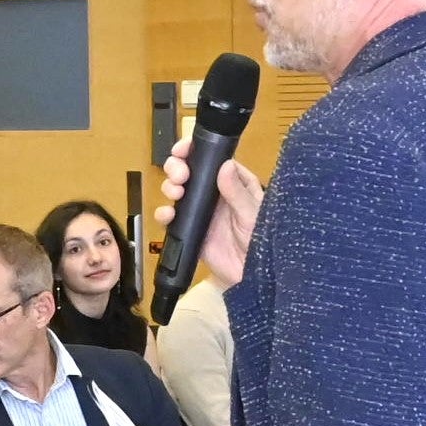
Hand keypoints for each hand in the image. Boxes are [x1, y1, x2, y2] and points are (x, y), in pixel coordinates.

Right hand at [153, 149, 265, 290]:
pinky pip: (171, 218)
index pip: (212, 158)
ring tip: (175, 193)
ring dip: (170, 187)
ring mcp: (200, 210)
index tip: (182, 150)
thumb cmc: (261, 241)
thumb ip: (237, 192)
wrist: (250, 275)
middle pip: (189, 170)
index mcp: (234, 182)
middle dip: (177, 168)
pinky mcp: (189, 229)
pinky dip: (164, 214)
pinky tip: (167, 215)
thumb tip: (225, 165)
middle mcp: (214, 193)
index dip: (194, 150)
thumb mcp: (252, 214)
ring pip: (177, 190)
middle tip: (179, 177)